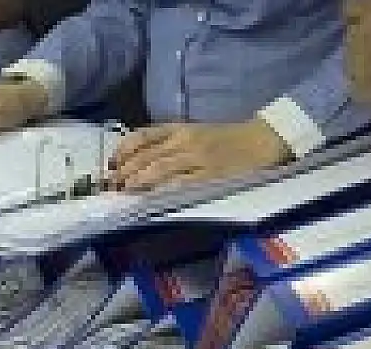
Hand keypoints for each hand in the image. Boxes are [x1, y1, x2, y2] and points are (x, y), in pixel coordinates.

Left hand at [108, 120, 291, 191]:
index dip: (123, 149)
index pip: (143, 136)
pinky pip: (181, 184)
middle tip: (111, 184)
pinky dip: (163, 190)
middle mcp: (185, 141)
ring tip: (125, 190)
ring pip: (160, 169)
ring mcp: (197, 158)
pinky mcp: (210, 176)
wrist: (259, 141)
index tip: (110, 163)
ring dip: (139, 181)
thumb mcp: (194, 132)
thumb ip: (168, 143)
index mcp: (180, 128)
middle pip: (147, 155)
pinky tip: (150, 197)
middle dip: (125, 170)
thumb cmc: (225, 139)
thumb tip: (137, 161)